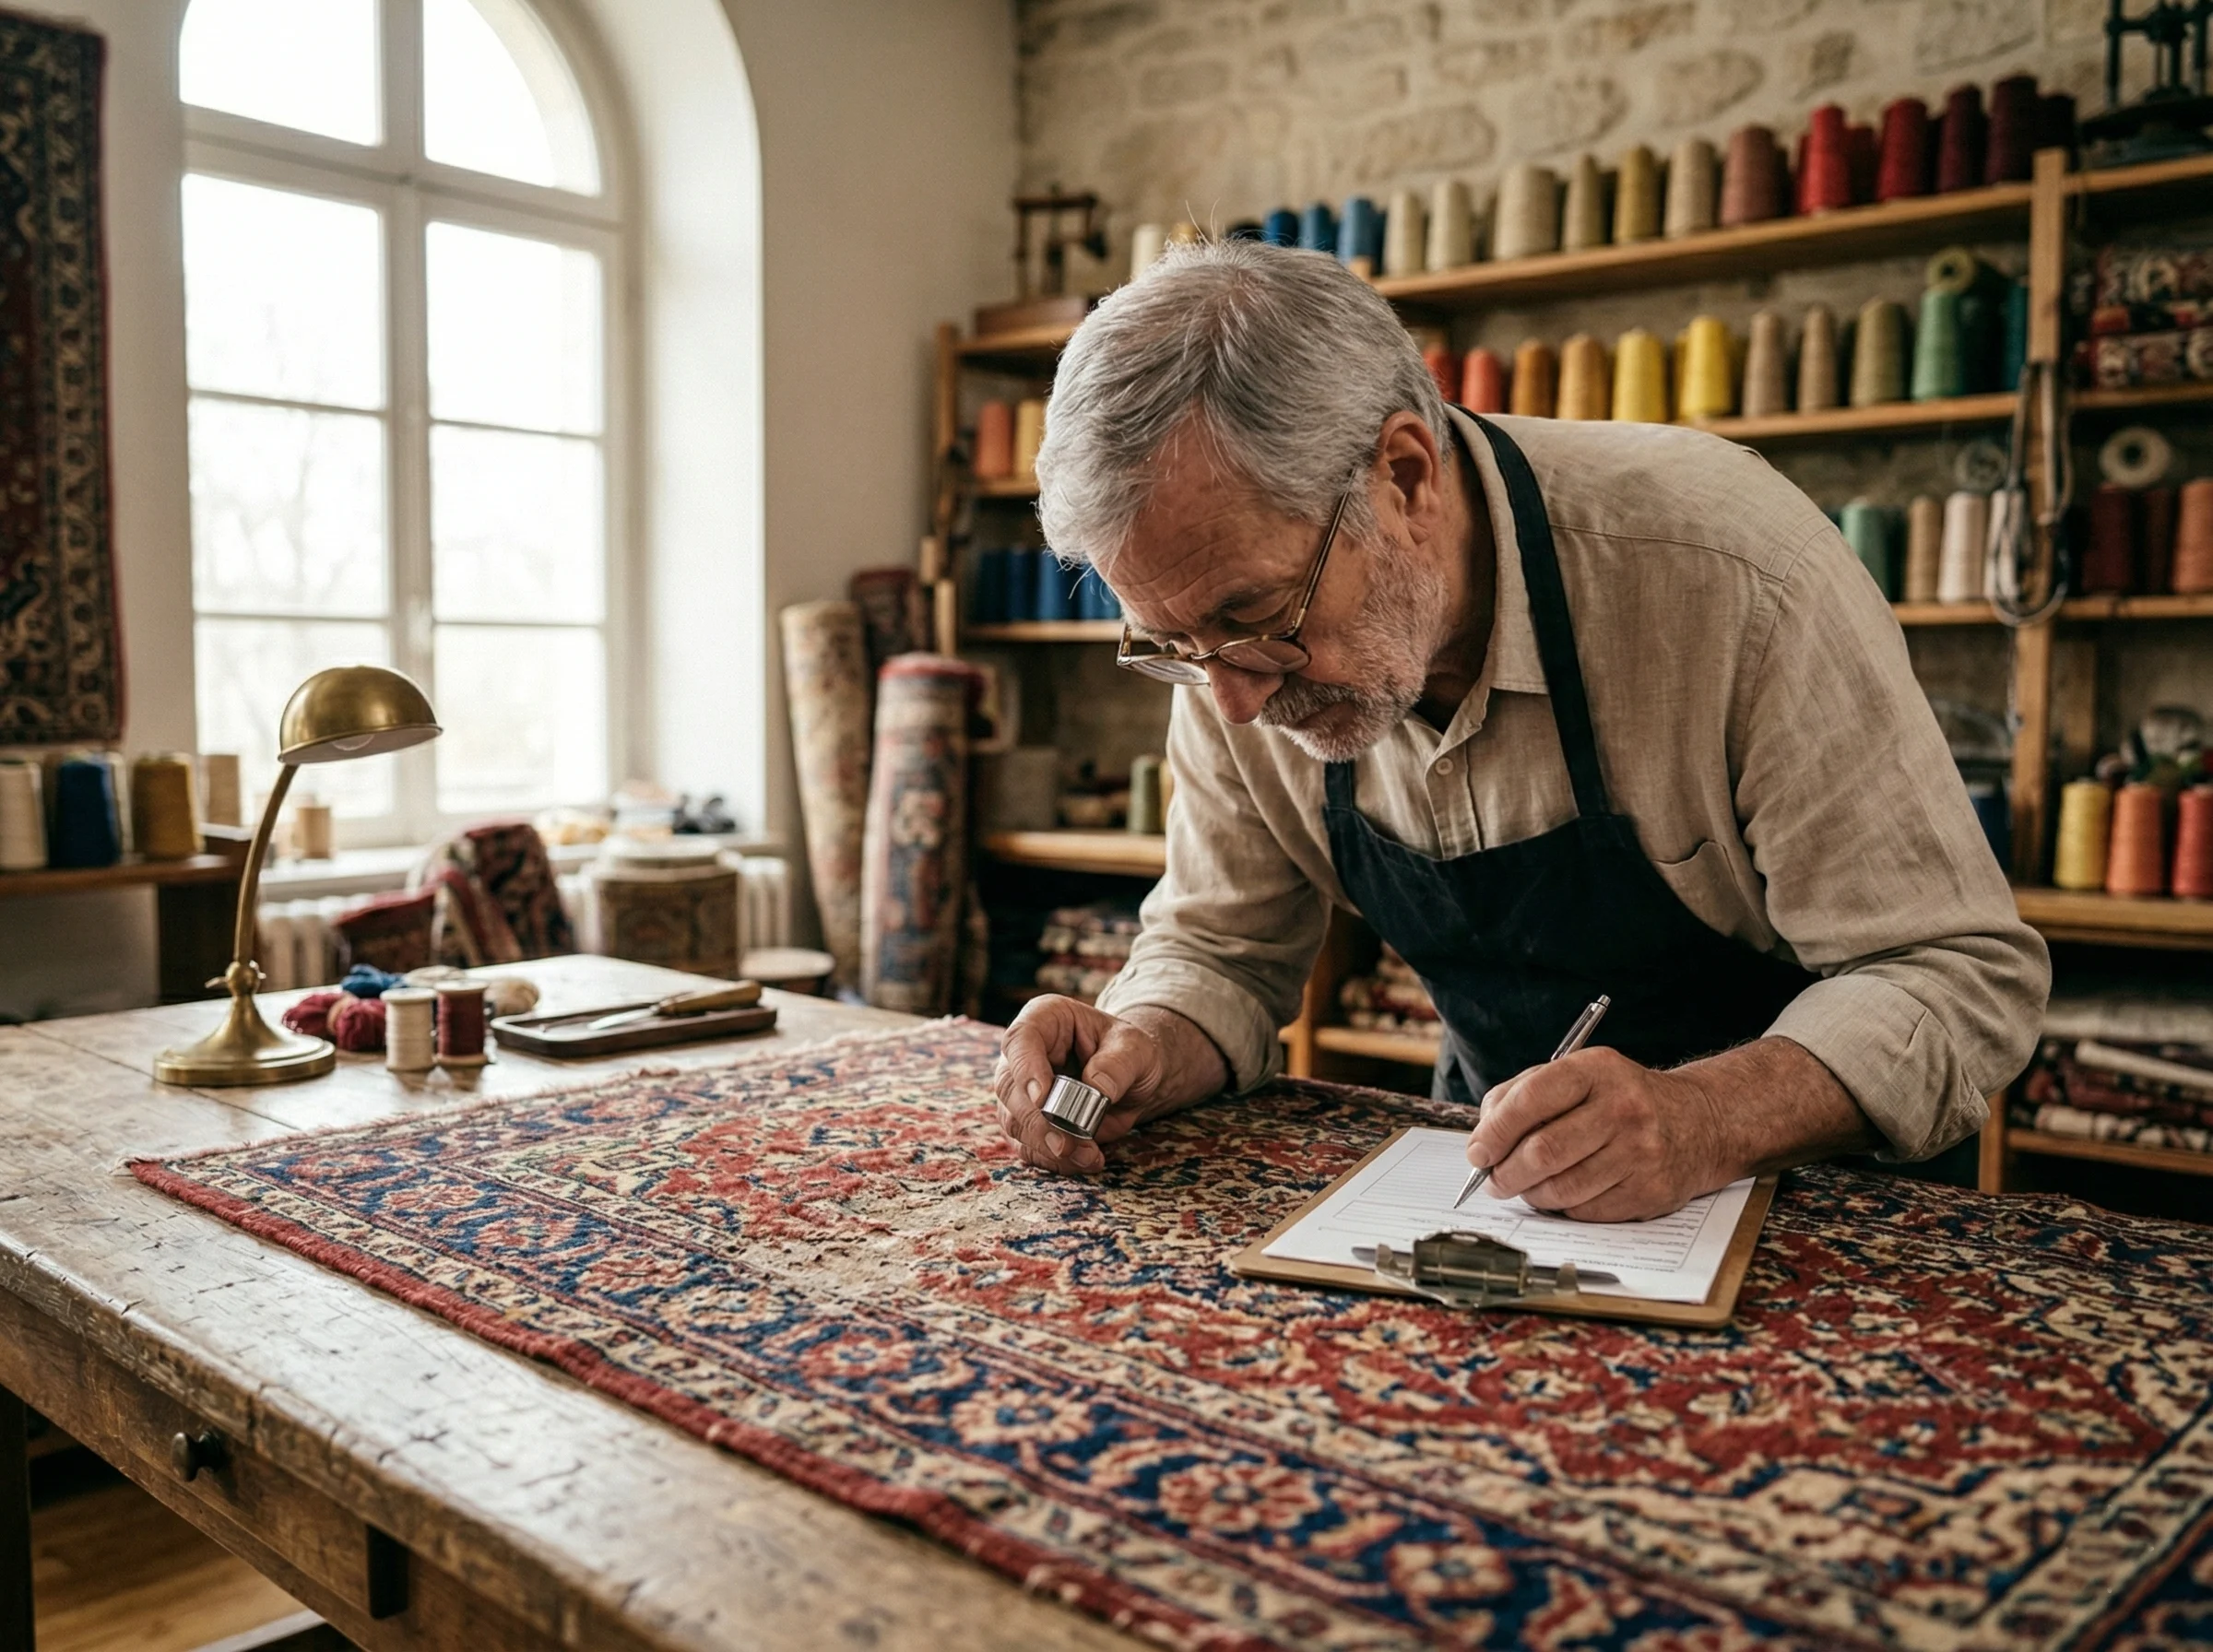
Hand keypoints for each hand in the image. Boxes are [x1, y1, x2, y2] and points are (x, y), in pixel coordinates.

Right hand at [992, 995, 1171, 1175]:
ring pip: (1013, 1120)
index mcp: (1044, 1019)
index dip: (1026, 1069)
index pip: (1021, 1039)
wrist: (1133, 1079)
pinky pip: (1027, 1145)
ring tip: (1088, 1156)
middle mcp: (1023, 1054)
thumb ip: (1118, 1064)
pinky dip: (1052, 1159)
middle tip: (1066, 1144)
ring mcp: (1021, 1089)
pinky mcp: (1027, 1121)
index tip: (1043, 1098)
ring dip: (1046, 1145)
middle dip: (1037, 1120)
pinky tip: (1083, 1161)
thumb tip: (1097, 1088)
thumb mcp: (1136, 1049)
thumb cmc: (1129, 1052)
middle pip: (1009, 1087)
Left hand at [1469, 1046, 1729, 1221]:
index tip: (1477, 1152)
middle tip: (1493, 1180)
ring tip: (1524, 1186)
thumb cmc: (1620, 1099)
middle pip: (1544, 1151)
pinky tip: (1563, 1193)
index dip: (1494, 1131)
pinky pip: (1586, 1210)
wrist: (1699, 1121)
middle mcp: (1623, 1108)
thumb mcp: (1578, 1075)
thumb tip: (1482, 1139)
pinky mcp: (1650, 1191)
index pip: (1531, 1100)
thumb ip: (1523, 1095)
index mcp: (1597, 1070)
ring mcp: (1641, 1152)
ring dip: (1530, 1194)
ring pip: (1561, 1188)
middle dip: (1505, 1172)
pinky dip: (1563, 1207)